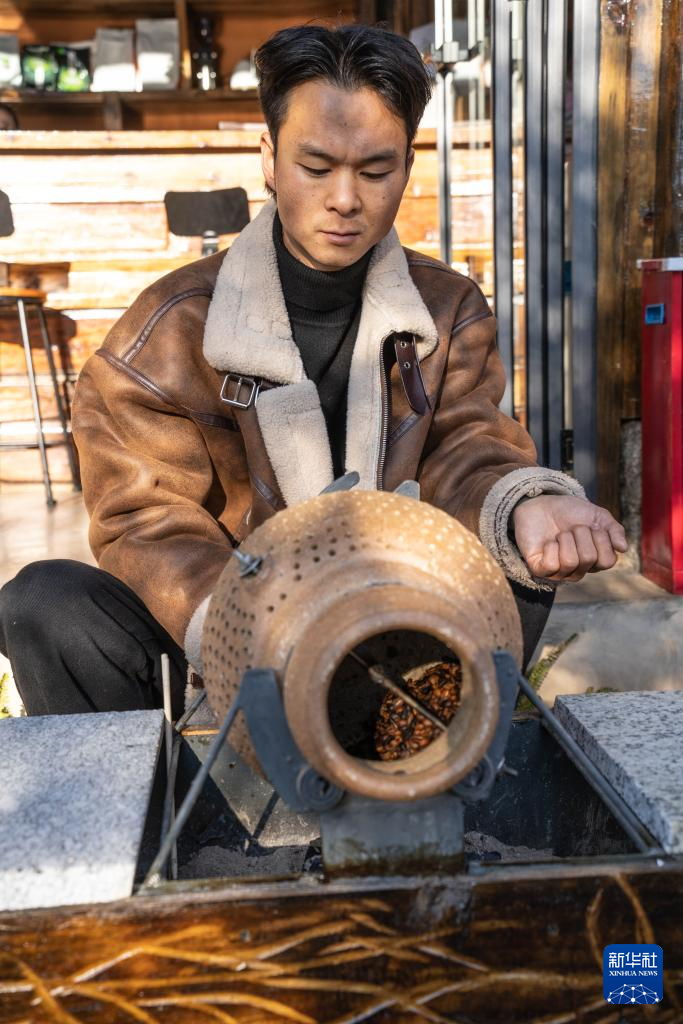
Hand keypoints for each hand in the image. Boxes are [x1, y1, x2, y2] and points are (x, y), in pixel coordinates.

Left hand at [512, 495, 627, 581]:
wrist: (542, 504)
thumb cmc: (571, 513)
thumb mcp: (598, 516)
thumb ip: (615, 530)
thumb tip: (623, 549)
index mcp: (595, 561)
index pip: (608, 561)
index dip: (601, 539)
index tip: (592, 527)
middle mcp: (579, 571)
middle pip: (589, 558)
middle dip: (581, 534)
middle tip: (572, 528)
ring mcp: (559, 572)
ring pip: (570, 562)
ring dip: (565, 539)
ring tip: (560, 534)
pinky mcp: (540, 569)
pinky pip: (551, 565)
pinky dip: (551, 547)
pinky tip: (548, 543)